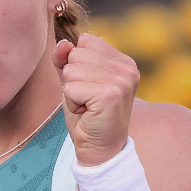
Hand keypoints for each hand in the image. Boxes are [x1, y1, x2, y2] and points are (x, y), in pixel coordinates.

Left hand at [52, 34, 140, 165]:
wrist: (99, 149)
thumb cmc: (87, 116)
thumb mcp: (73, 81)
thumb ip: (66, 59)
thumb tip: (62, 43)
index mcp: (123, 61)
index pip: (85, 41)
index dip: (77, 65)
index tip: (89, 87)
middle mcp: (127, 67)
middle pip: (76, 54)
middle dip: (72, 79)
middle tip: (87, 100)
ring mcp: (121, 80)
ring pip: (71, 70)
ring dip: (71, 92)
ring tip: (86, 106)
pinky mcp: (110, 94)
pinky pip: (70, 88)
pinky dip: (71, 103)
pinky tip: (86, 113)